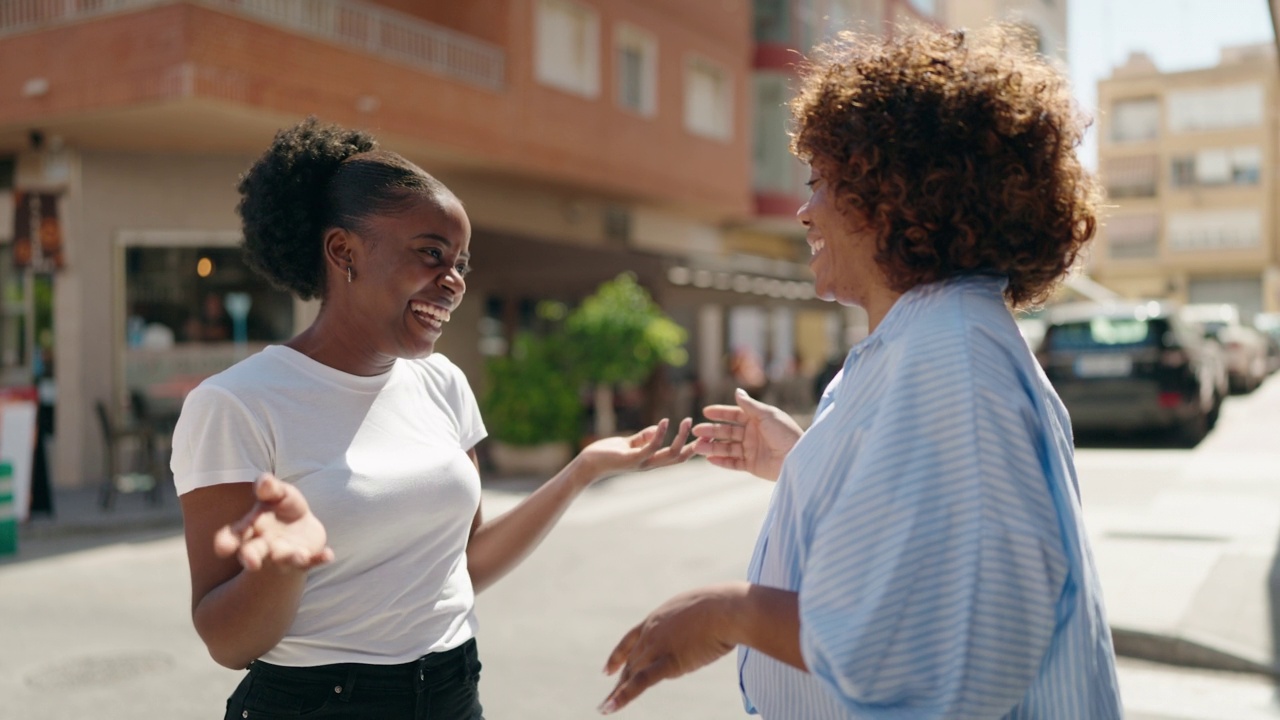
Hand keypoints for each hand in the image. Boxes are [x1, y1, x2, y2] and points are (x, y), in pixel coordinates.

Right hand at [213, 474, 334, 571]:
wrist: (301, 527)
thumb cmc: (282, 507)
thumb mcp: (278, 493)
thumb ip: (270, 488)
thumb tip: (263, 481)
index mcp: (251, 528)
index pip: (234, 535)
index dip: (226, 541)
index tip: (221, 548)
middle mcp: (264, 546)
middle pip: (253, 554)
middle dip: (251, 558)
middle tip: (251, 563)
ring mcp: (284, 554)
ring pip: (283, 560)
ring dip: (291, 558)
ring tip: (300, 555)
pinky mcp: (306, 558)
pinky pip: (312, 561)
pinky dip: (319, 559)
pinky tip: (329, 555)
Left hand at [576, 418, 695, 482]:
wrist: (588, 464)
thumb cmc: (607, 453)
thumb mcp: (629, 442)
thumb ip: (645, 436)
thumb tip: (660, 428)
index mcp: (651, 461)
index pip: (677, 457)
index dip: (692, 449)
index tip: (705, 437)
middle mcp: (650, 464)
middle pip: (679, 457)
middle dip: (694, 445)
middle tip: (704, 431)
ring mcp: (642, 463)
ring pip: (670, 453)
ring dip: (681, 436)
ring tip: (688, 421)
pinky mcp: (632, 459)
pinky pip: (652, 446)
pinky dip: (661, 433)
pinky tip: (666, 421)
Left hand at [600, 584, 742, 713]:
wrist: (729, 609)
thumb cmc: (724, 608)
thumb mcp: (699, 613)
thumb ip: (690, 627)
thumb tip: (695, 639)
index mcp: (658, 618)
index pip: (631, 639)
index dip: (618, 655)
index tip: (607, 670)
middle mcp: (652, 632)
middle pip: (631, 661)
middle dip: (619, 681)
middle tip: (608, 698)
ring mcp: (658, 646)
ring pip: (631, 673)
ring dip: (616, 693)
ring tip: (604, 707)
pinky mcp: (668, 661)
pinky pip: (640, 682)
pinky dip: (624, 696)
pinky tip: (610, 708)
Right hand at [692, 388, 801, 480]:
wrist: (797, 458)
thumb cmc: (786, 433)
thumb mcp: (767, 415)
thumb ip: (750, 405)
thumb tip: (737, 391)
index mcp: (757, 420)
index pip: (734, 415)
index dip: (720, 413)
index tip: (705, 412)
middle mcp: (752, 434)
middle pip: (727, 432)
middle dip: (711, 431)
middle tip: (696, 431)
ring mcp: (752, 450)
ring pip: (727, 448)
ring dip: (712, 447)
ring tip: (697, 447)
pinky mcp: (752, 466)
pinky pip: (734, 463)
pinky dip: (722, 461)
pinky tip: (709, 459)